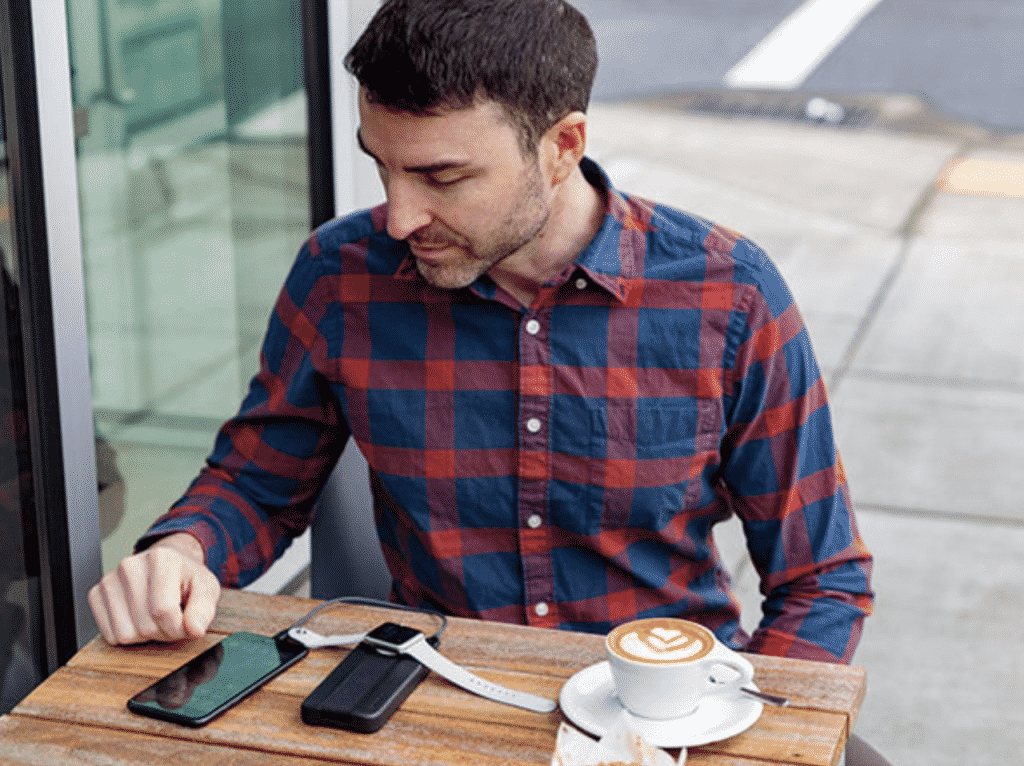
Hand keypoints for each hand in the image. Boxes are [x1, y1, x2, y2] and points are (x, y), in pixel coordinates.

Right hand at [88, 532, 220, 644]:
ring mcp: (110, 579)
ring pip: (125, 633)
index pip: (164, 611)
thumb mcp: (207, 589)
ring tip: (156, 618)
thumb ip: (204, 609)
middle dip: (164, 632)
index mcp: (161, 558)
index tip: (187, 623)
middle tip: (172, 619)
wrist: (167, 565)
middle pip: (145, 625)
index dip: (179, 627)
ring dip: (145, 636)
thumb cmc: (186, 578)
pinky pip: (109, 634)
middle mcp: (130, 565)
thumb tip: (194, 629)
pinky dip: (127, 634)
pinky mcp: (96, 594)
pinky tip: (139, 618)